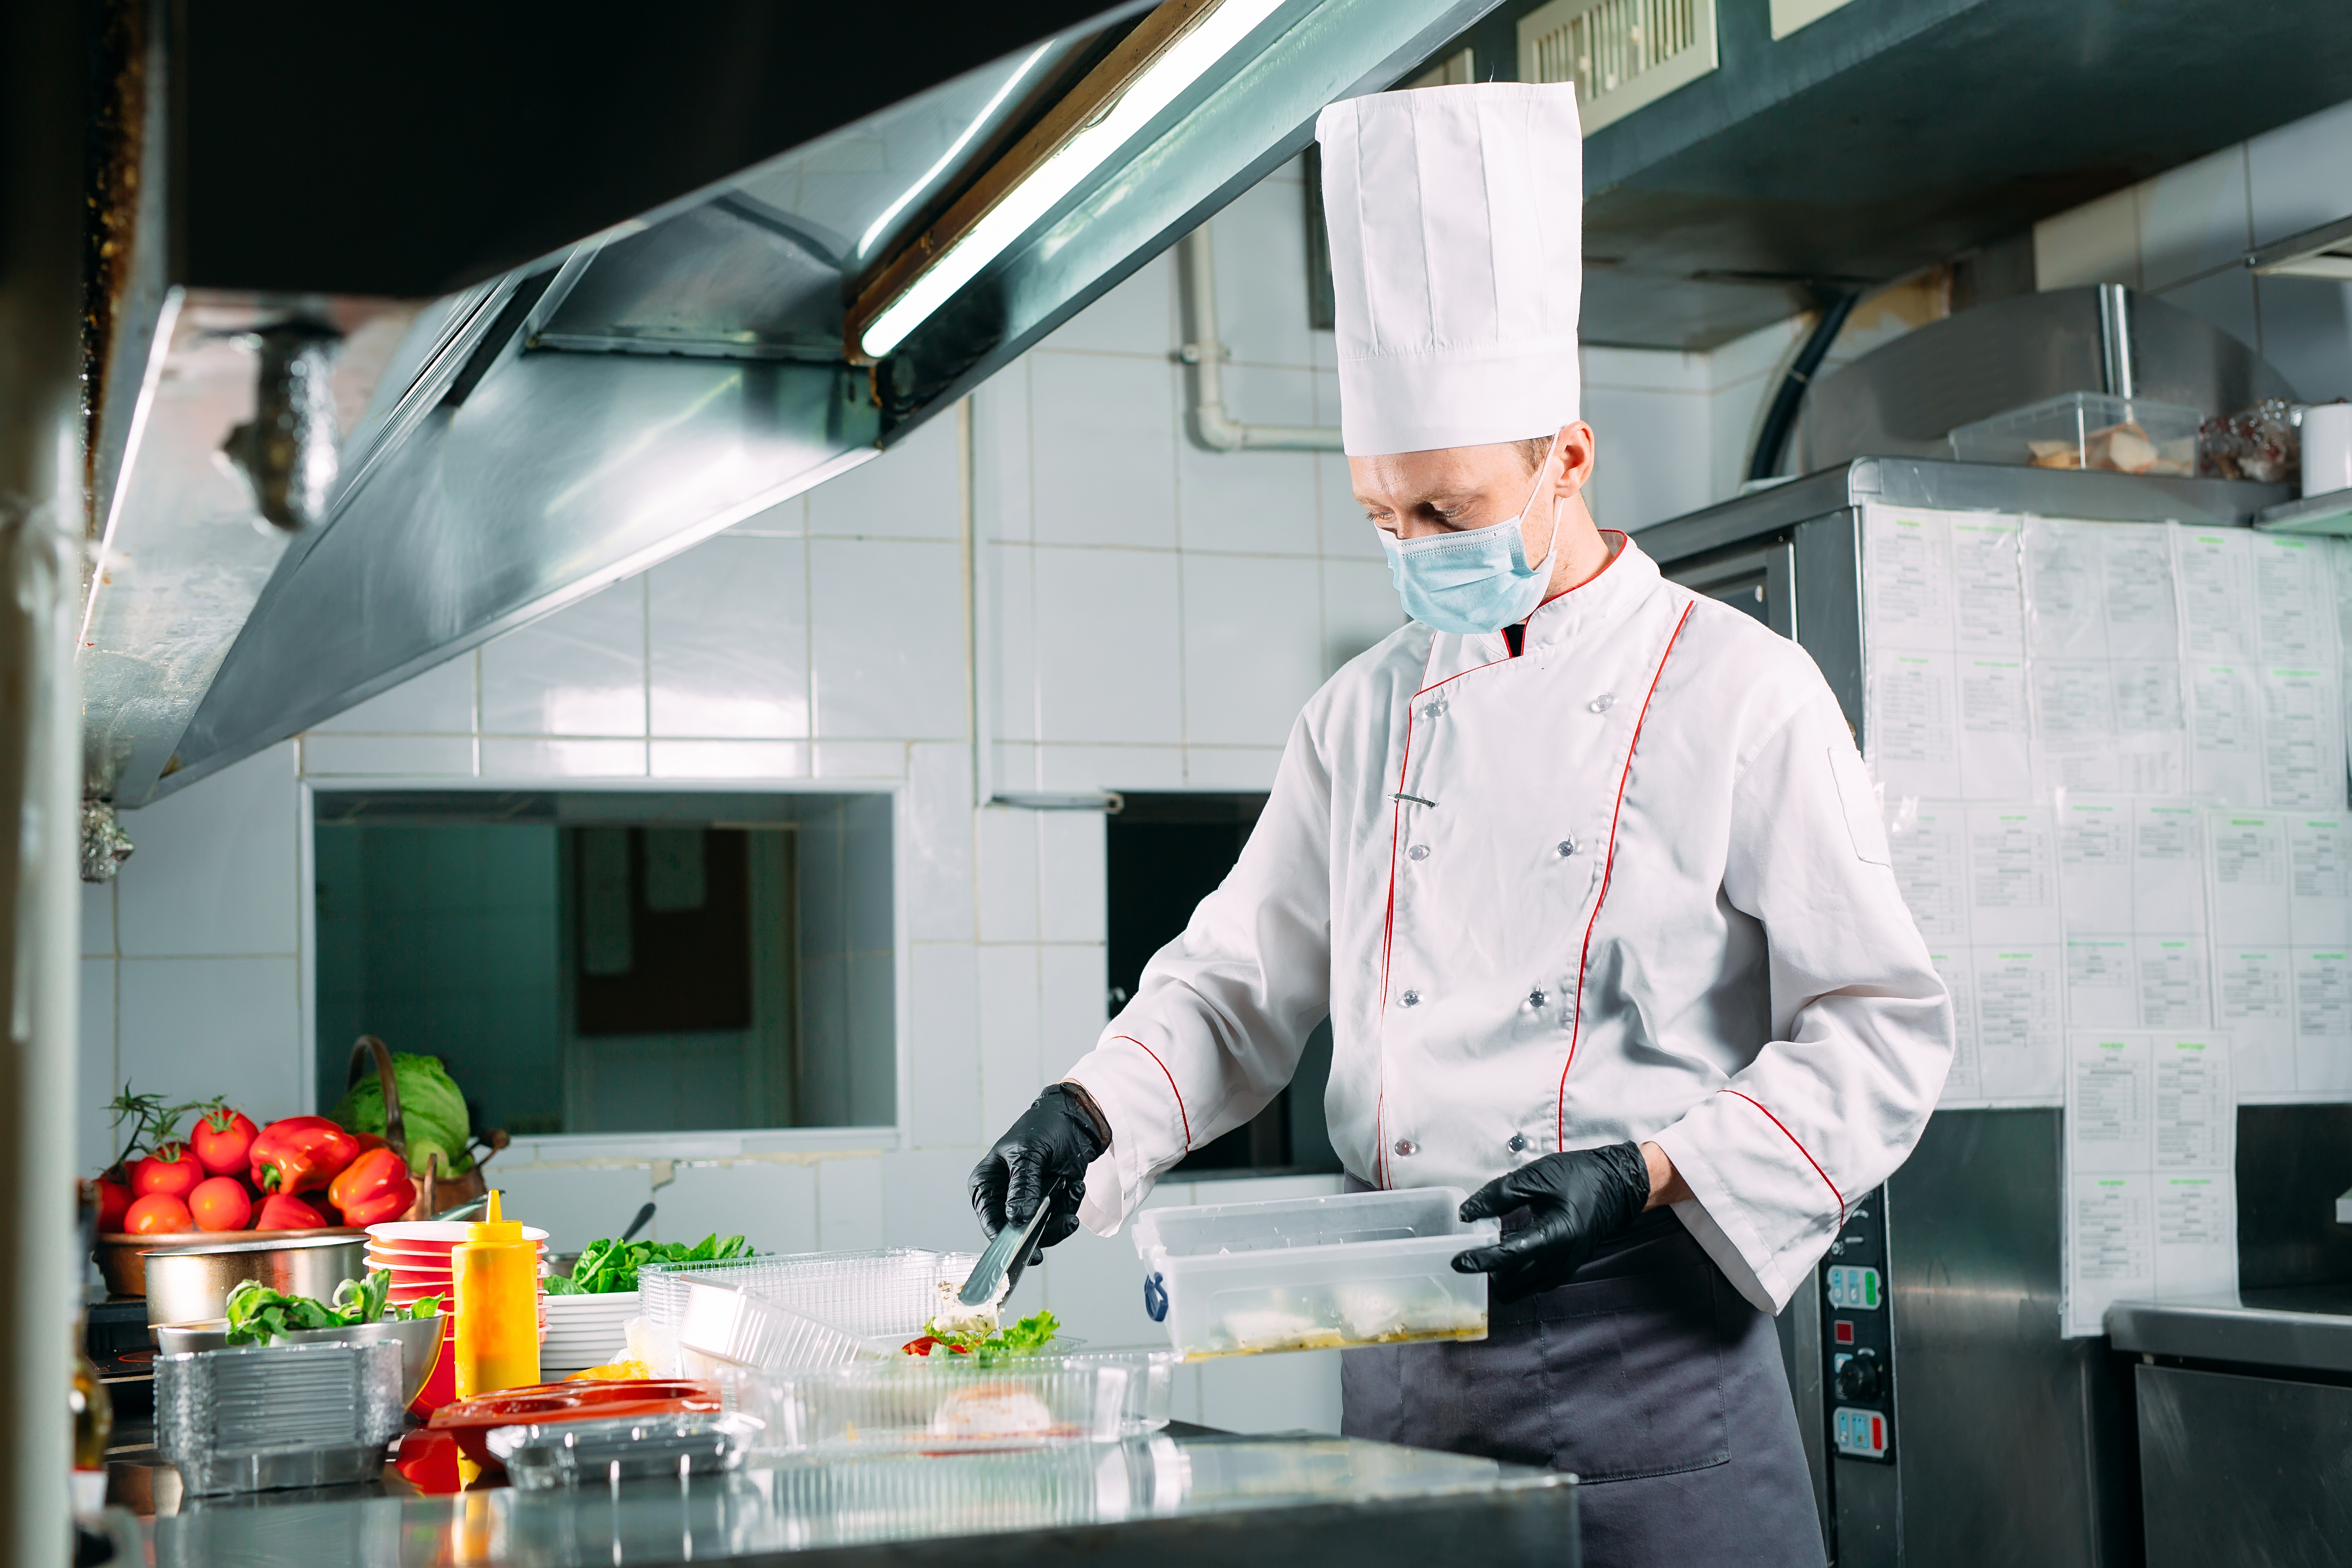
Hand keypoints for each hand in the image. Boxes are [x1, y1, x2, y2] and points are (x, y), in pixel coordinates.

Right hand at [968, 1084, 1109, 1265]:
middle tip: (1066, 1222)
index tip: (1025, 1250)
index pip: (990, 1221)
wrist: (1077, 1118)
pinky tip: (1075, 1185)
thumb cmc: (1044, 1127)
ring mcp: (1029, 1202)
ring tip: (1073, 1189)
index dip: (1005, 1240)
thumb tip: (1018, 1219)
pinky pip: (1059, 1219)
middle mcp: (1005, 1197)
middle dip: (1044, 1228)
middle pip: (1018, 1232)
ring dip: (1062, 1215)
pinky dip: (1071, 1205)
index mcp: (987, 1184)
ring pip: (1041, 1230)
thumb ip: (1022, 1187)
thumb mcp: (1028, 1153)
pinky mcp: (1050, 1203)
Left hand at [1450, 1142, 1650, 1302]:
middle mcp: (1562, 1258)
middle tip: (1468, 1253)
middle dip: (1487, 1272)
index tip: (1457, 1261)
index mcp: (1556, 1233)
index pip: (1509, 1256)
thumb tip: (1466, 1214)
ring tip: (1486, 1253)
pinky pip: (1535, 1284)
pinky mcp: (1566, 1269)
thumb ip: (1497, 1196)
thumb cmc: (1579, 1177)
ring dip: (1501, 1277)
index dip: (1480, 1260)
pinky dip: (1517, 1277)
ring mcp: (1566, 1267)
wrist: (1616, 1185)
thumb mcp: (1534, 1178)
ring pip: (1523, 1288)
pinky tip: (1506, 1257)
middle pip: (1513, 1281)